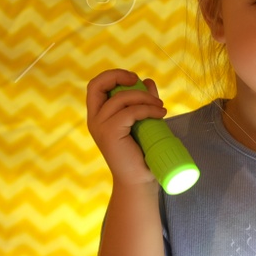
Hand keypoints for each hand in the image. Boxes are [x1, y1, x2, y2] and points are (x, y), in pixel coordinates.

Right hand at [86, 69, 165, 186]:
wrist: (139, 180)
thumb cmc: (140, 154)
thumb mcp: (142, 121)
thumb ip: (142, 102)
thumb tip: (148, 81)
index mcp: (98, 115)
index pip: (96, 86)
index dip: (113, 75)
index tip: (134, 78)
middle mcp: (95, 119)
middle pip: (97, 84)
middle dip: (118, 76)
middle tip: (139, 81)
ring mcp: (101, 126)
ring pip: (121, 98)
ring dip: (144, 97)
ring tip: (160, 107)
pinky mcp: (111, 133)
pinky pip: (130, 111)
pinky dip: (148, 109)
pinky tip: (161, 114)